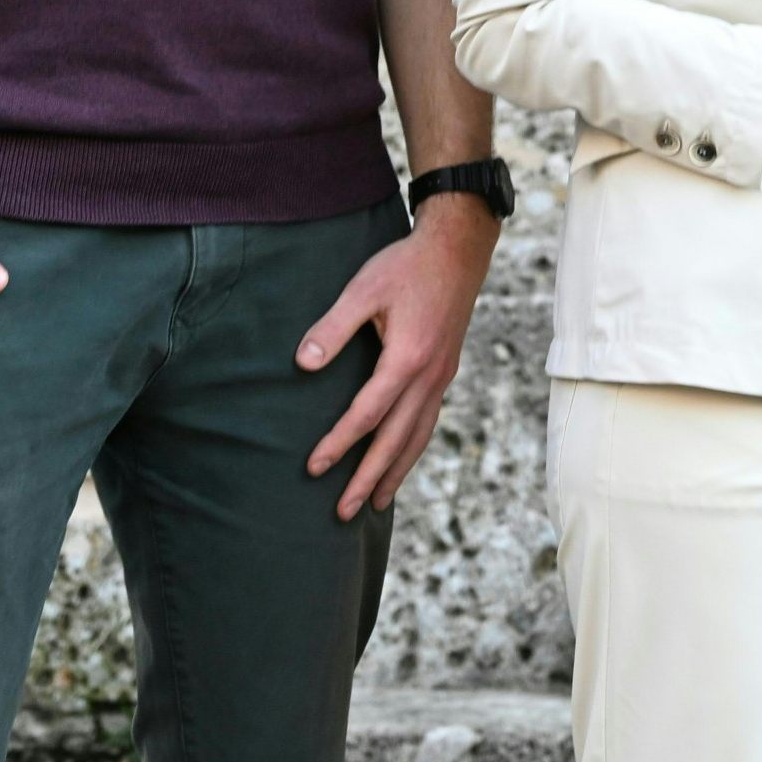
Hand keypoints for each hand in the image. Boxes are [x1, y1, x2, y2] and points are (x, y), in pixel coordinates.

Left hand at [299, 197, 499, 518]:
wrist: (459, 249)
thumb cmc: (407, 266)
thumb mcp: (364, 289)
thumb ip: (332, 328)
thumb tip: (302, 364)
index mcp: (409, 357)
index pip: (369, 413)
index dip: (340, 443)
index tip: (314, 468)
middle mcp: (431, 374)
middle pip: (398, 439)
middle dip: (370, 478)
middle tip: (344, 513)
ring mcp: (443, 375)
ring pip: (419, 435)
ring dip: (396, 472)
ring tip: (377, 503)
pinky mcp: (446, 370)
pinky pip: (430, 420)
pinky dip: (414, 448)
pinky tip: (402, 459)